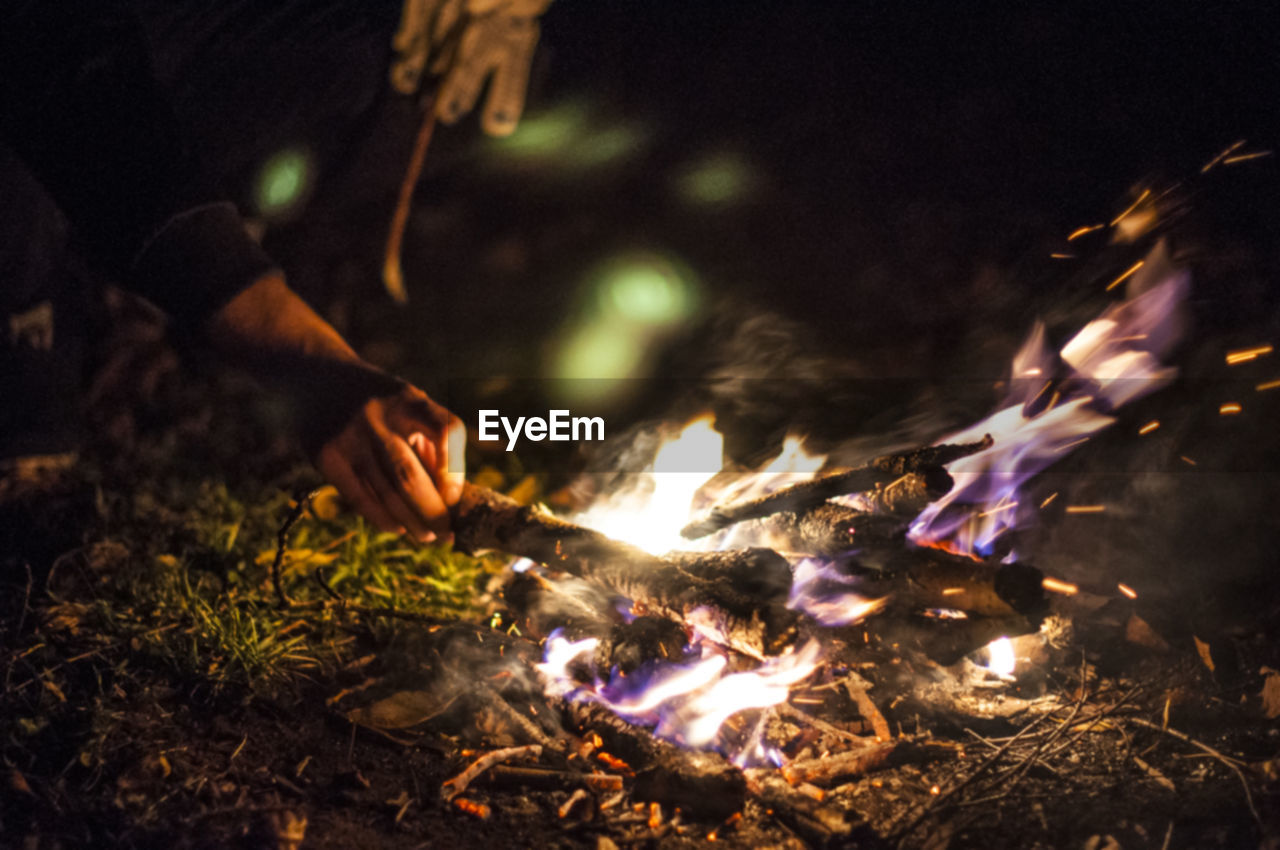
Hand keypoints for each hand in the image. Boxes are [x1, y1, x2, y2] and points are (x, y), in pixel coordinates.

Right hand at [315, 384, 464, 541]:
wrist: (316, 383)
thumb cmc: (381, 407)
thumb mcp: (408, 409)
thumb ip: (430, 446)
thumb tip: (453, 500)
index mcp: (409, 399)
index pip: (446, 430)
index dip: (455, 469)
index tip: (454, 497)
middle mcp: (377, 417)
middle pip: (410, 475)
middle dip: (433, 512)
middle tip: (448, 535)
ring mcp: (349, 437)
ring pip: (385, 492)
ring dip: (411, 522)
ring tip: (429, 537)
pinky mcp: (326, 456)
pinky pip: (360, 497)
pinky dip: (383, 518)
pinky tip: (399, 528)